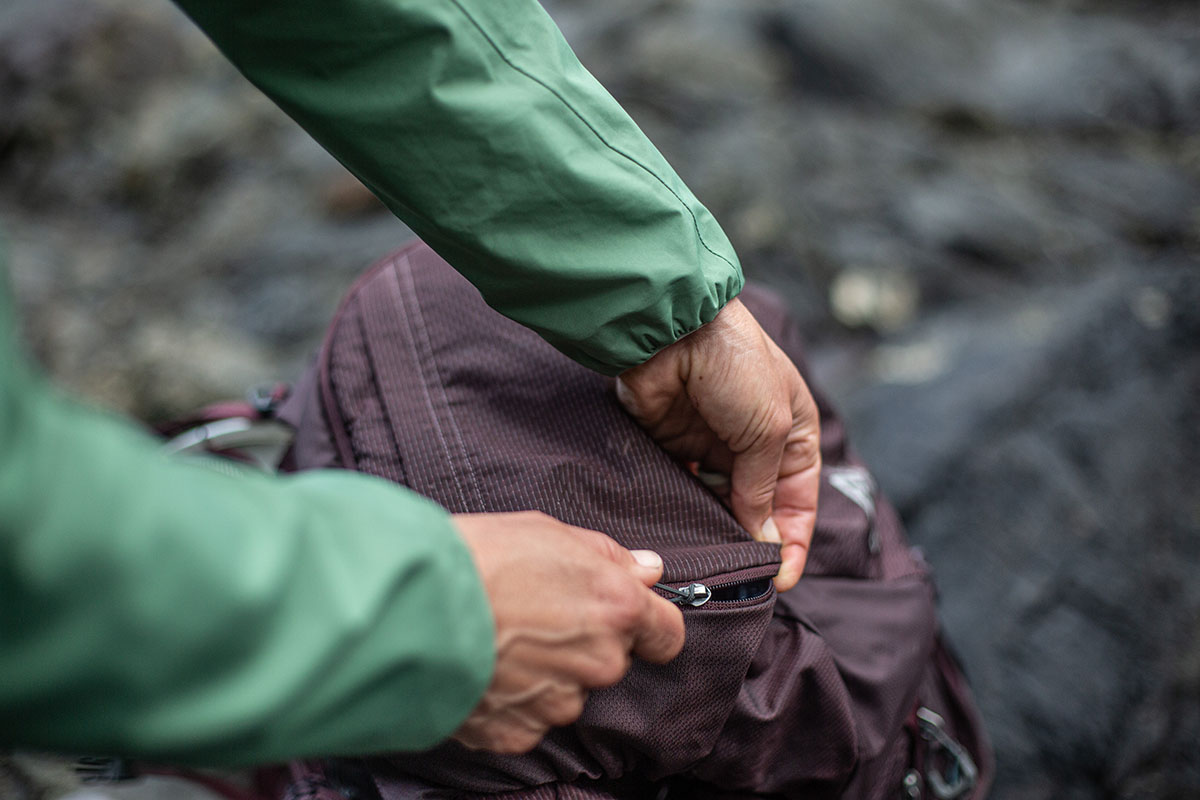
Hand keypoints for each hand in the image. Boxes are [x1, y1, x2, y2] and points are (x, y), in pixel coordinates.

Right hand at [451, 511, 684, 753]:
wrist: (411, 607)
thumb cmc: (478, 558)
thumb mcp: (548, 531)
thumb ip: (608, 556)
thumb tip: (648, 569)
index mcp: (616, 608)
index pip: (667, 635)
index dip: (650, 627)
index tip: (630, 622)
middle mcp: (599, 662)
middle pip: (610, 661)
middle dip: (582, 644)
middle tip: (533, 616)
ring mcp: (560, 703)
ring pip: (567, 692)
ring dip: (544, 673)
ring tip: (498, 639)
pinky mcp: (520, 733)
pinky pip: (527, 718)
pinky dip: (510, 700)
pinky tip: (481, 668)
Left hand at [616, 298, 820, 590]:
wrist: (671, 328)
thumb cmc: (735, 364)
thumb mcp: (768, 428)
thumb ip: (763, 487)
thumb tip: (764, 539)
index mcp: (792, 432)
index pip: (799, 500)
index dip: (794, 541)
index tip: (782, 579)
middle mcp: (755, 441)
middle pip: (758, 507)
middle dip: (753, 540)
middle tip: (742, 575)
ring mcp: (712, 444)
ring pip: (718, 501)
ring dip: (716, 526)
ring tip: (712, 558)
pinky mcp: (672, 444)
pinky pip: (683, 486)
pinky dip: (684, 507)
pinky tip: (682, 530)